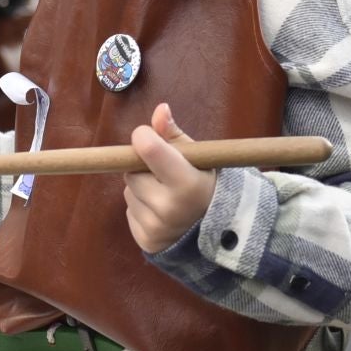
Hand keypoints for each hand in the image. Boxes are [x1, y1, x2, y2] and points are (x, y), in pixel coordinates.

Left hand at [124, 103, 217, 253]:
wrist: (222, 233)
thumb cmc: (209, 185)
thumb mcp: (200, 158)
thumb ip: (174, 134)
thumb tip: (160, 109)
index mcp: (186, 183)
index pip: (148, 149)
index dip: (144, 137)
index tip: (150, 137)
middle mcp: (168, 208)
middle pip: (132, 172)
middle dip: (144, 168)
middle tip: (165, 173)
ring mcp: (156, 228)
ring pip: (128, 191)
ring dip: (141, 188)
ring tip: (166, 194)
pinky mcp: (146, 241)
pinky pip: (129, 211)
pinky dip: (141, 207)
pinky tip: (161, 211)